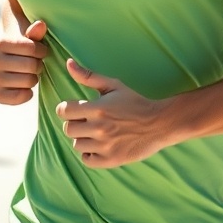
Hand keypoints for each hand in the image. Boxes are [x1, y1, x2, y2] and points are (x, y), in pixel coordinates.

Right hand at [0, 20, 48, 104]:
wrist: (13, 63)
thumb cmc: (25, 48)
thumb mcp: (30, 37)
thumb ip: (35, 32)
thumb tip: (41, 24)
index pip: (31, 47)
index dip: (42, 50)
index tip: (41, 51)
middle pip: (30, 65)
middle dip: (39, 65)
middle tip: (36, 64)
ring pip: (28, 81)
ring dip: (34, 78)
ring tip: (30, 73)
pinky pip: (19, 97)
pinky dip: (28, 94)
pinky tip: (26, 87)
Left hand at [56, 59, 171, 168]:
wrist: (158, 124)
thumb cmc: (134, 102)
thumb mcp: (113, 85)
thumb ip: (88, 76)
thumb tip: (68, 63)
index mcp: (97, 109)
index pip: (63, 111)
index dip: (66, 109)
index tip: (74, 109)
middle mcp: (98, 128)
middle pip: (68, 129)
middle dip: (75, 123)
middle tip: (88, 121)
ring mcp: (104, 146)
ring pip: (76, 145)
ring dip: (83, 139)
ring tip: (96, 133)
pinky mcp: (110, 160)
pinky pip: (86, 160)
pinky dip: (90, 154)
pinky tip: (99, 145)